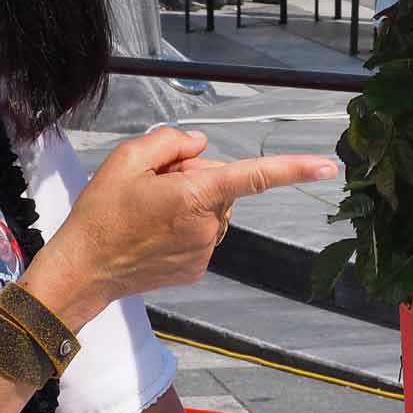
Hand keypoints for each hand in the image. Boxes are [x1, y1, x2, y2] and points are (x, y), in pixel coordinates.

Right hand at [31, 129, 336, 323]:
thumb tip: (200, 146)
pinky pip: (203, 233)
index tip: (328, 167)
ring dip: (191, 203)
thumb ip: (171, 141)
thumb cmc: (101, 213)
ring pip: (213, 210)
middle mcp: (208, 226)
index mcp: (195, 196)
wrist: (83, 271)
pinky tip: (153, 232)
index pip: (254, 176)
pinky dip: (185, 226)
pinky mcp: (197, 268)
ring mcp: (204, 251)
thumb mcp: (127, 159)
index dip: (294, 169)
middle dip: (195, 178)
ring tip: (148, 212)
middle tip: (152, 187)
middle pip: (221, 184)